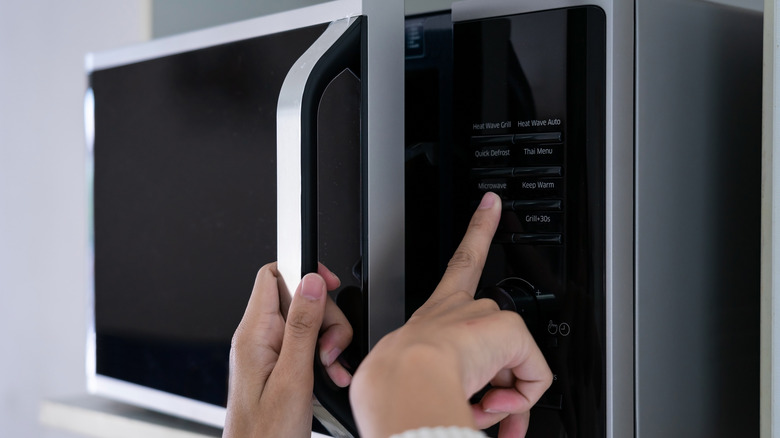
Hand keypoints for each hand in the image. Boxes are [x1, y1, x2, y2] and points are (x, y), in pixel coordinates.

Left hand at [223, 263, 352, 437]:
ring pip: (308, 324)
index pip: (273, 275)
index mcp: (254, 334)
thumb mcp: (293, 377)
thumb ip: (302, 327)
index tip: (328, 285)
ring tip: (330, 368)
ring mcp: (268, 354)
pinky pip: (306, 347)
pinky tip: (331, 376)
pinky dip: (324, 359)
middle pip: (299, 300)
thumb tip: (310, 282)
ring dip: (328, 343)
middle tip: (330, 348)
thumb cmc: (266, 433)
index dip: (303, 273)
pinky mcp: (279, 368)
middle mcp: (258, 340)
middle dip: (325, 319)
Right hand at [350, 192, 552, 437]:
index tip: (491, 205)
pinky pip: (535, 376)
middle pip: (496, 323)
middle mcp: (460, 309)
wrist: (404, 381)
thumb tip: (482, 408)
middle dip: (500, 374)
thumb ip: (451, 385)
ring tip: (480, 408)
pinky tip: (497, 404)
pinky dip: (522, 398)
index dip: (476, 230)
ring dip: (505, 396)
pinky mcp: (508, 330)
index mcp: (436, 314)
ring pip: (514, 362)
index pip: (459, 267)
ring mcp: (484, 317)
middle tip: (485, 405)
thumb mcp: (418, 380)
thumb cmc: (399, 385)